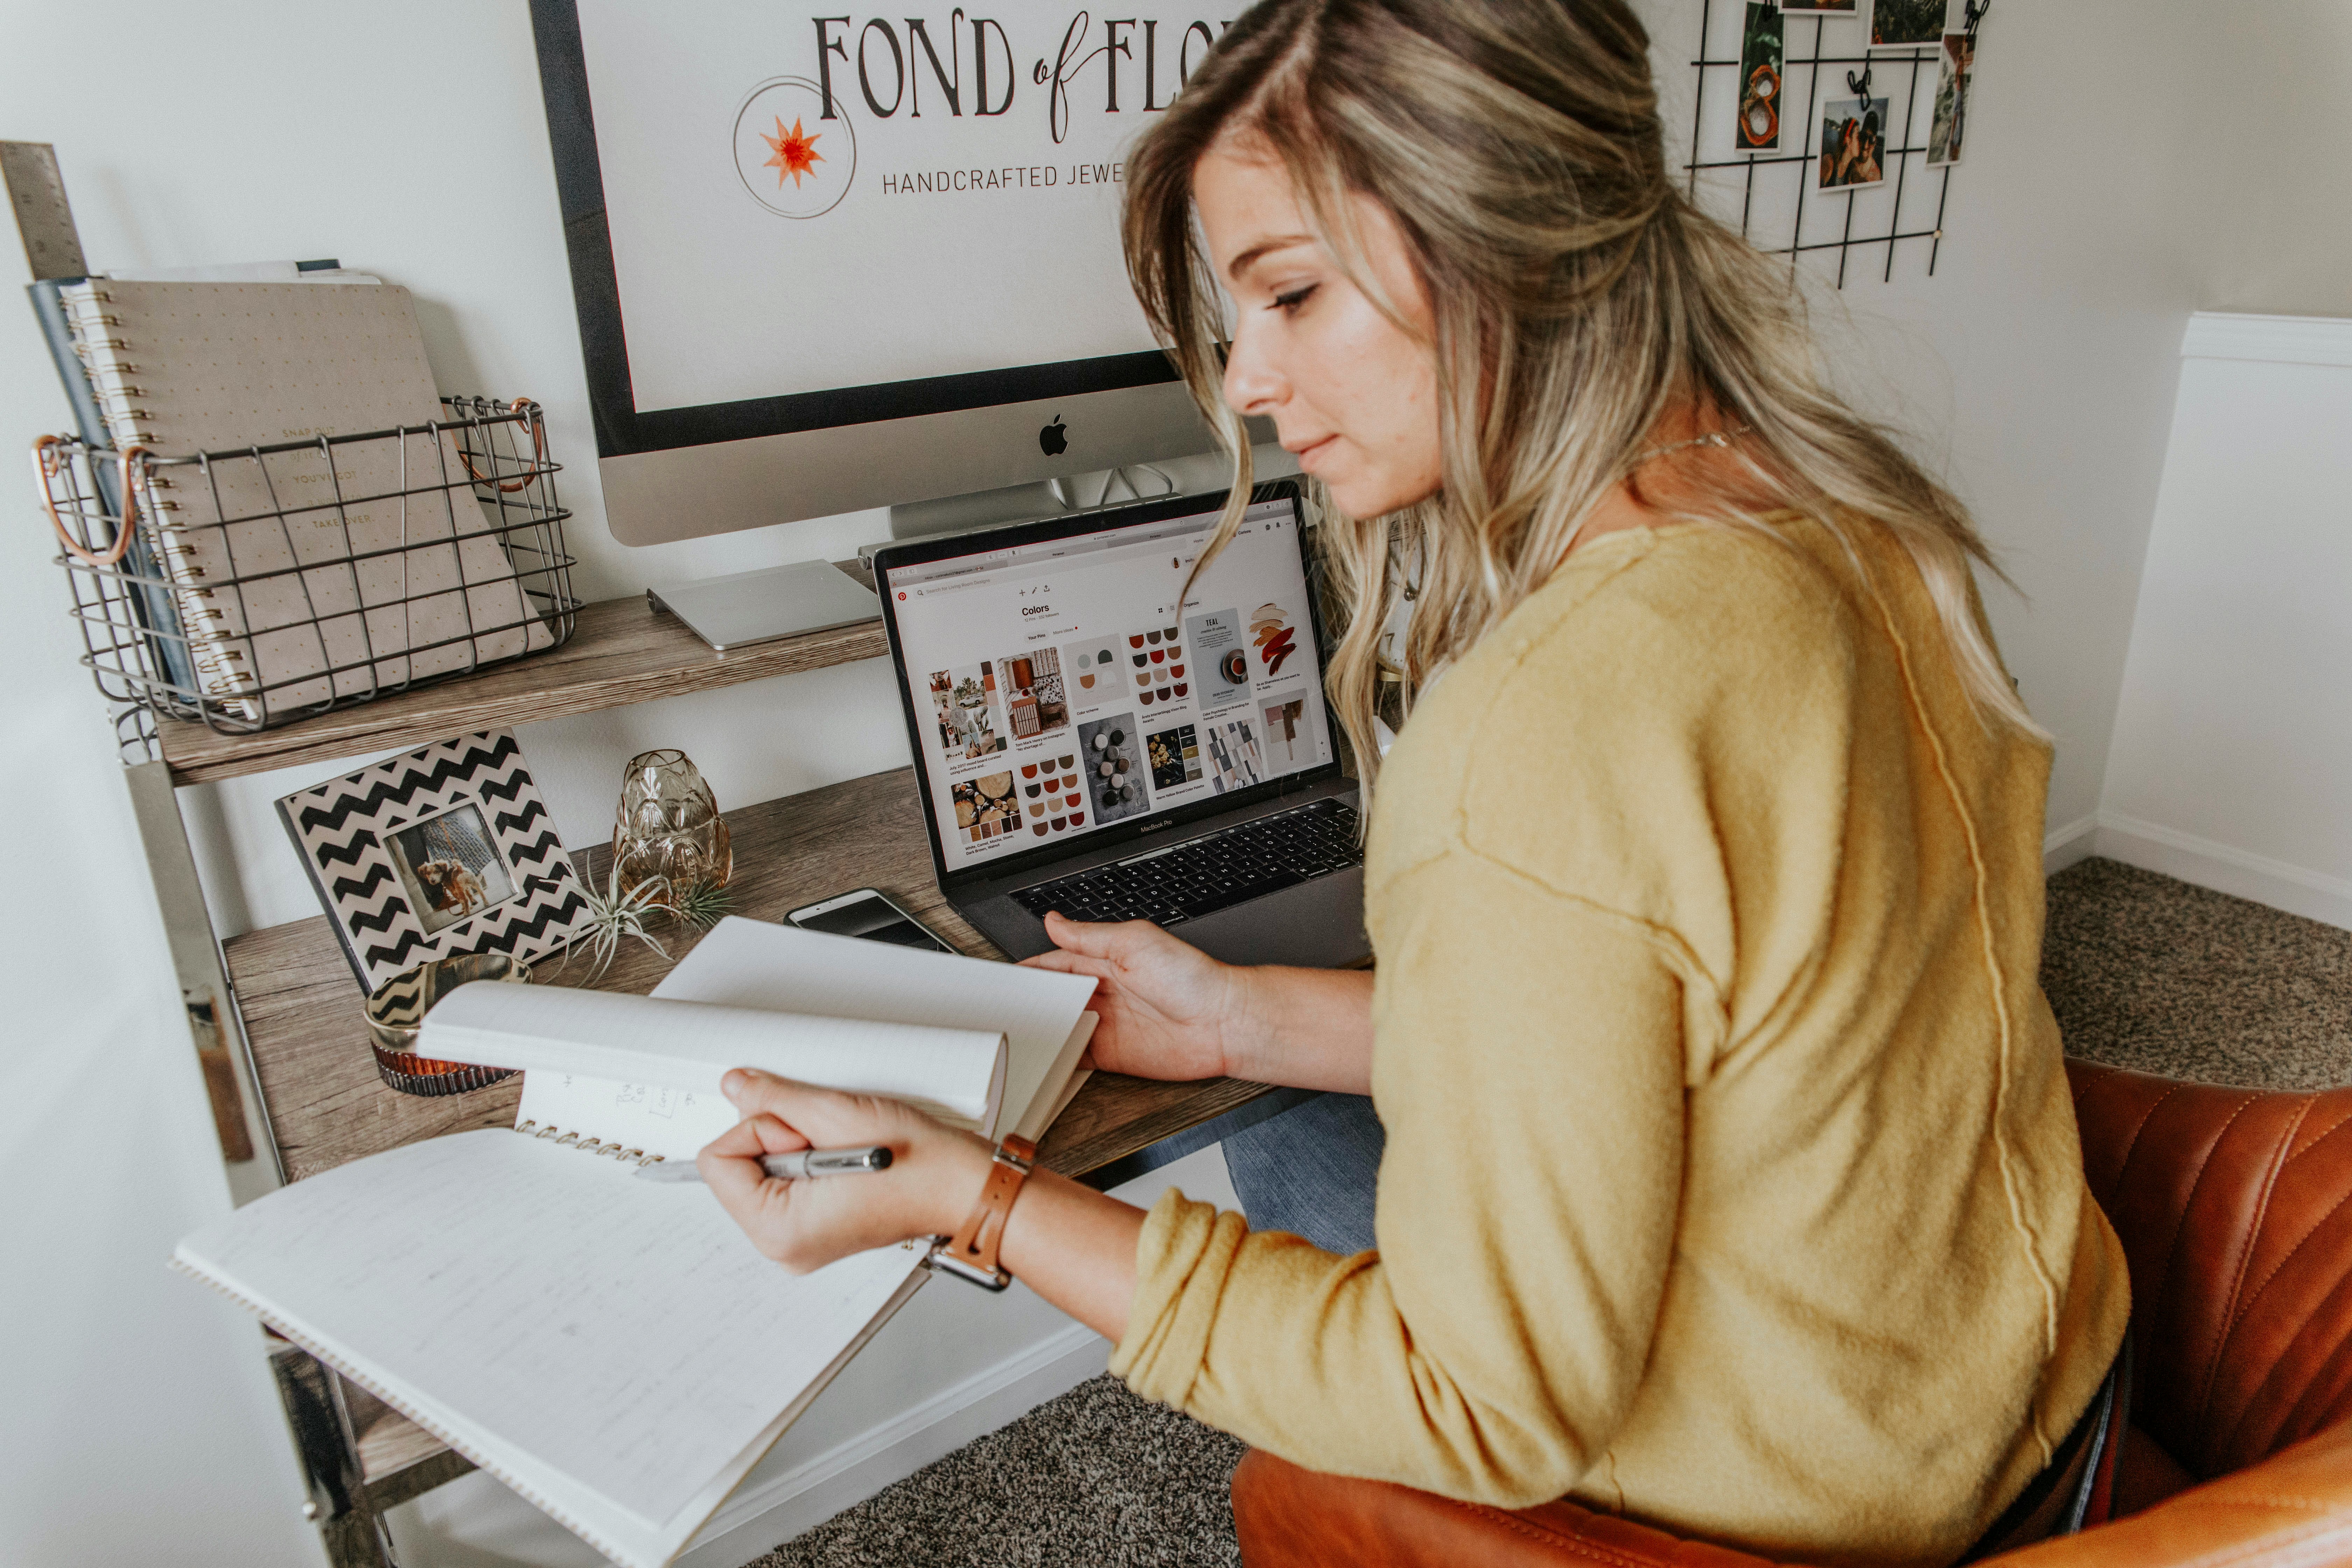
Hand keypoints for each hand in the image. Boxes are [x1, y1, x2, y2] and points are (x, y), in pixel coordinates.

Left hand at [698, 1069, 990, 1273]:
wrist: (964, 1187)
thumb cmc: (919, 1164)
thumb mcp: (836, 1115)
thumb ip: (774, 1099)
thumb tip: (735, 1086)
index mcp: (779, 1230)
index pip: (718, 1162)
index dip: (758, 1129)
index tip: (803, 1130)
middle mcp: (783, 1246)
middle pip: (736, 1170)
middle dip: (777, 1139)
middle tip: (828, 1140)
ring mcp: (799, 1243)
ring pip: (761, 1173)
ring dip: (794, 1149)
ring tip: (843, 1150)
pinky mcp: (814, 1232)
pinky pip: (784, 1185)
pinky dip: (806, 1163)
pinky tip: (843, 1160)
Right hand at [1020, 911, 1250, 1080]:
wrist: (1222, 1023)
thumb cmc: (1190, 977)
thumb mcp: (1134, 942)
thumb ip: (1088, 936)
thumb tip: (1053, 920)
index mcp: (1104, 960)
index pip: (1054, 964)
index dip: (1028, 971)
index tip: (1002, 978)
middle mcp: (1102, 992)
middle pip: (1052, 997)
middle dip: (1027, 1002)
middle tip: (999, 1009)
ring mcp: (1104, 1024)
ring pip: (1059, 1026)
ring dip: (1040, 1029)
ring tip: (1012, 1032)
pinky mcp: (1110, 1054)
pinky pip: (1074, 1056)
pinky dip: (1056, 1056)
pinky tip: (1041, 1055)